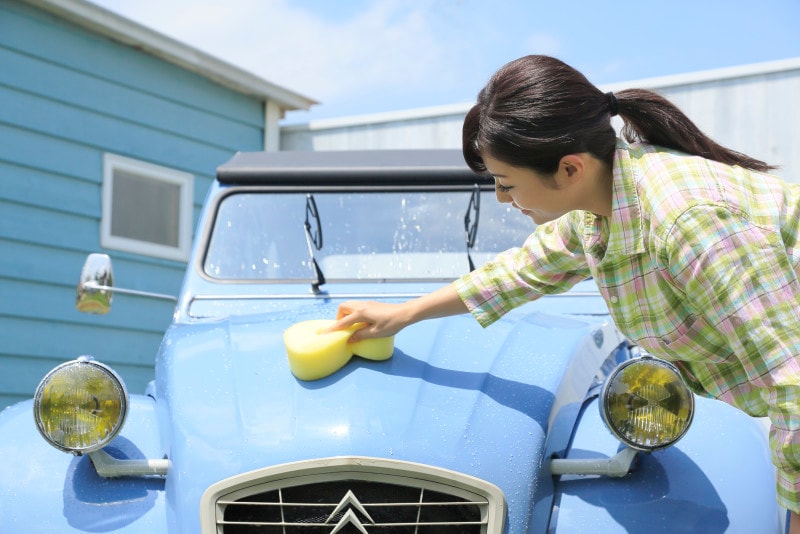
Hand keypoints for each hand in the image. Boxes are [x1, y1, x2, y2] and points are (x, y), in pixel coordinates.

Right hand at [327, 285, 467, 342]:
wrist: (405, 313)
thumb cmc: (392, 324)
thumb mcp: (375, 333)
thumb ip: (360, 336)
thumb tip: (349, 339)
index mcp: (361, 313)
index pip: (343, 322)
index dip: (333, 329)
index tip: (324, 334)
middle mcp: (361, 306)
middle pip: (343, 308)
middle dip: (339, 317)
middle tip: (342, 329)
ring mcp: (367, 303)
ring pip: (350, 305)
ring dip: (346, 314)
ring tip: (350, 326)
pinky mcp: (371, 304)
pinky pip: (356, 306)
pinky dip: (352, 312)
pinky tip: (359, 322)